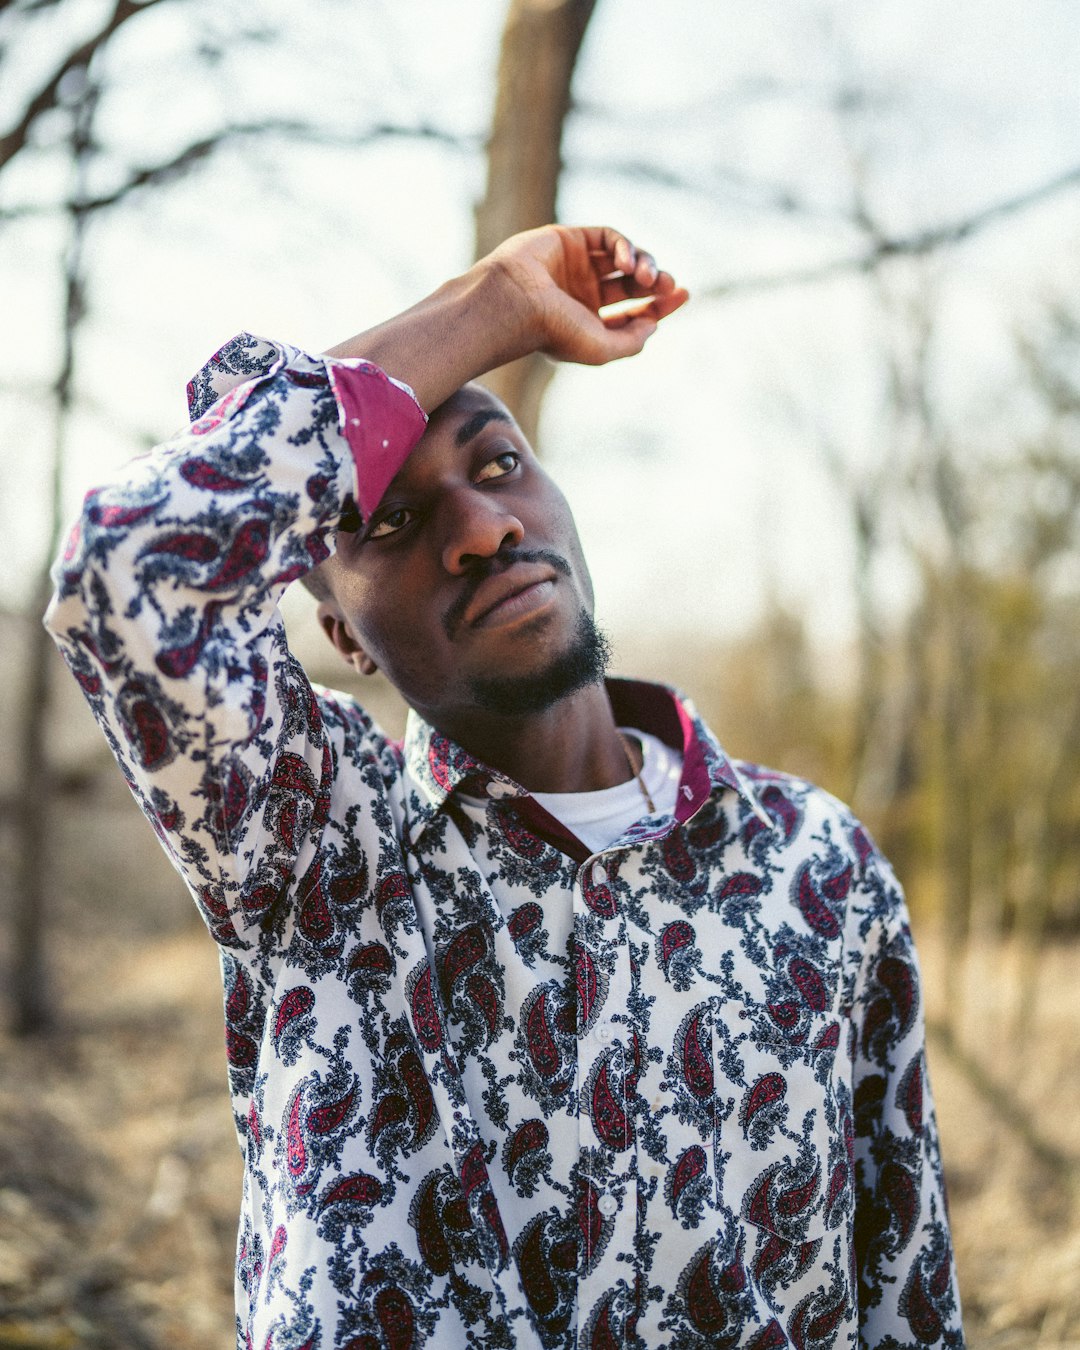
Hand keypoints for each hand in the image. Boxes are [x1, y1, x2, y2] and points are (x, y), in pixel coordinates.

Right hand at [325, 224, 687, 409]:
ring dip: (643, 263)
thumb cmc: (552, 332)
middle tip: (669, 284)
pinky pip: (607, 237)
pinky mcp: (570, 239)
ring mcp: (577, 266)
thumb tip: (654, 324)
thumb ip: (632, 340)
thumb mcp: (601, 347)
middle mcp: (584, 294)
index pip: (634, 311)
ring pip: (624, 258)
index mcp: (590, 322)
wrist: (514, 302)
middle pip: (633, 283)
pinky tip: (626, 261)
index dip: (661, 304)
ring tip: (645, 275)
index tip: (683, 294)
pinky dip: (623, 245)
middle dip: (656, 282)